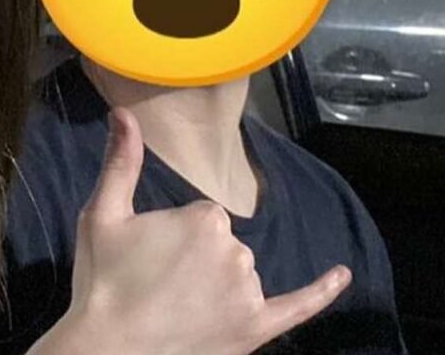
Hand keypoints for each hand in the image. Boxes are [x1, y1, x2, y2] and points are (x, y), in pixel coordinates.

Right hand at [34, 108, 350, 354]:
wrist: (107, 351)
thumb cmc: (102, 283)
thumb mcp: (102, 216)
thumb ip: (121, 162)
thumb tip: (123, 114)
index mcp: (205, 217)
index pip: (200, 218)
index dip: (171, 239)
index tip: (148, 259)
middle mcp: (236, 251)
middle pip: (221, 245)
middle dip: (193, 262)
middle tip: (157, 286)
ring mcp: (249, 291)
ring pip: (240, 275)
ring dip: (216, 287)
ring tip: (175, 309)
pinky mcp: (255, 327)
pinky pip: (297, 306)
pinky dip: (322, 291)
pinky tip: (343, 274)